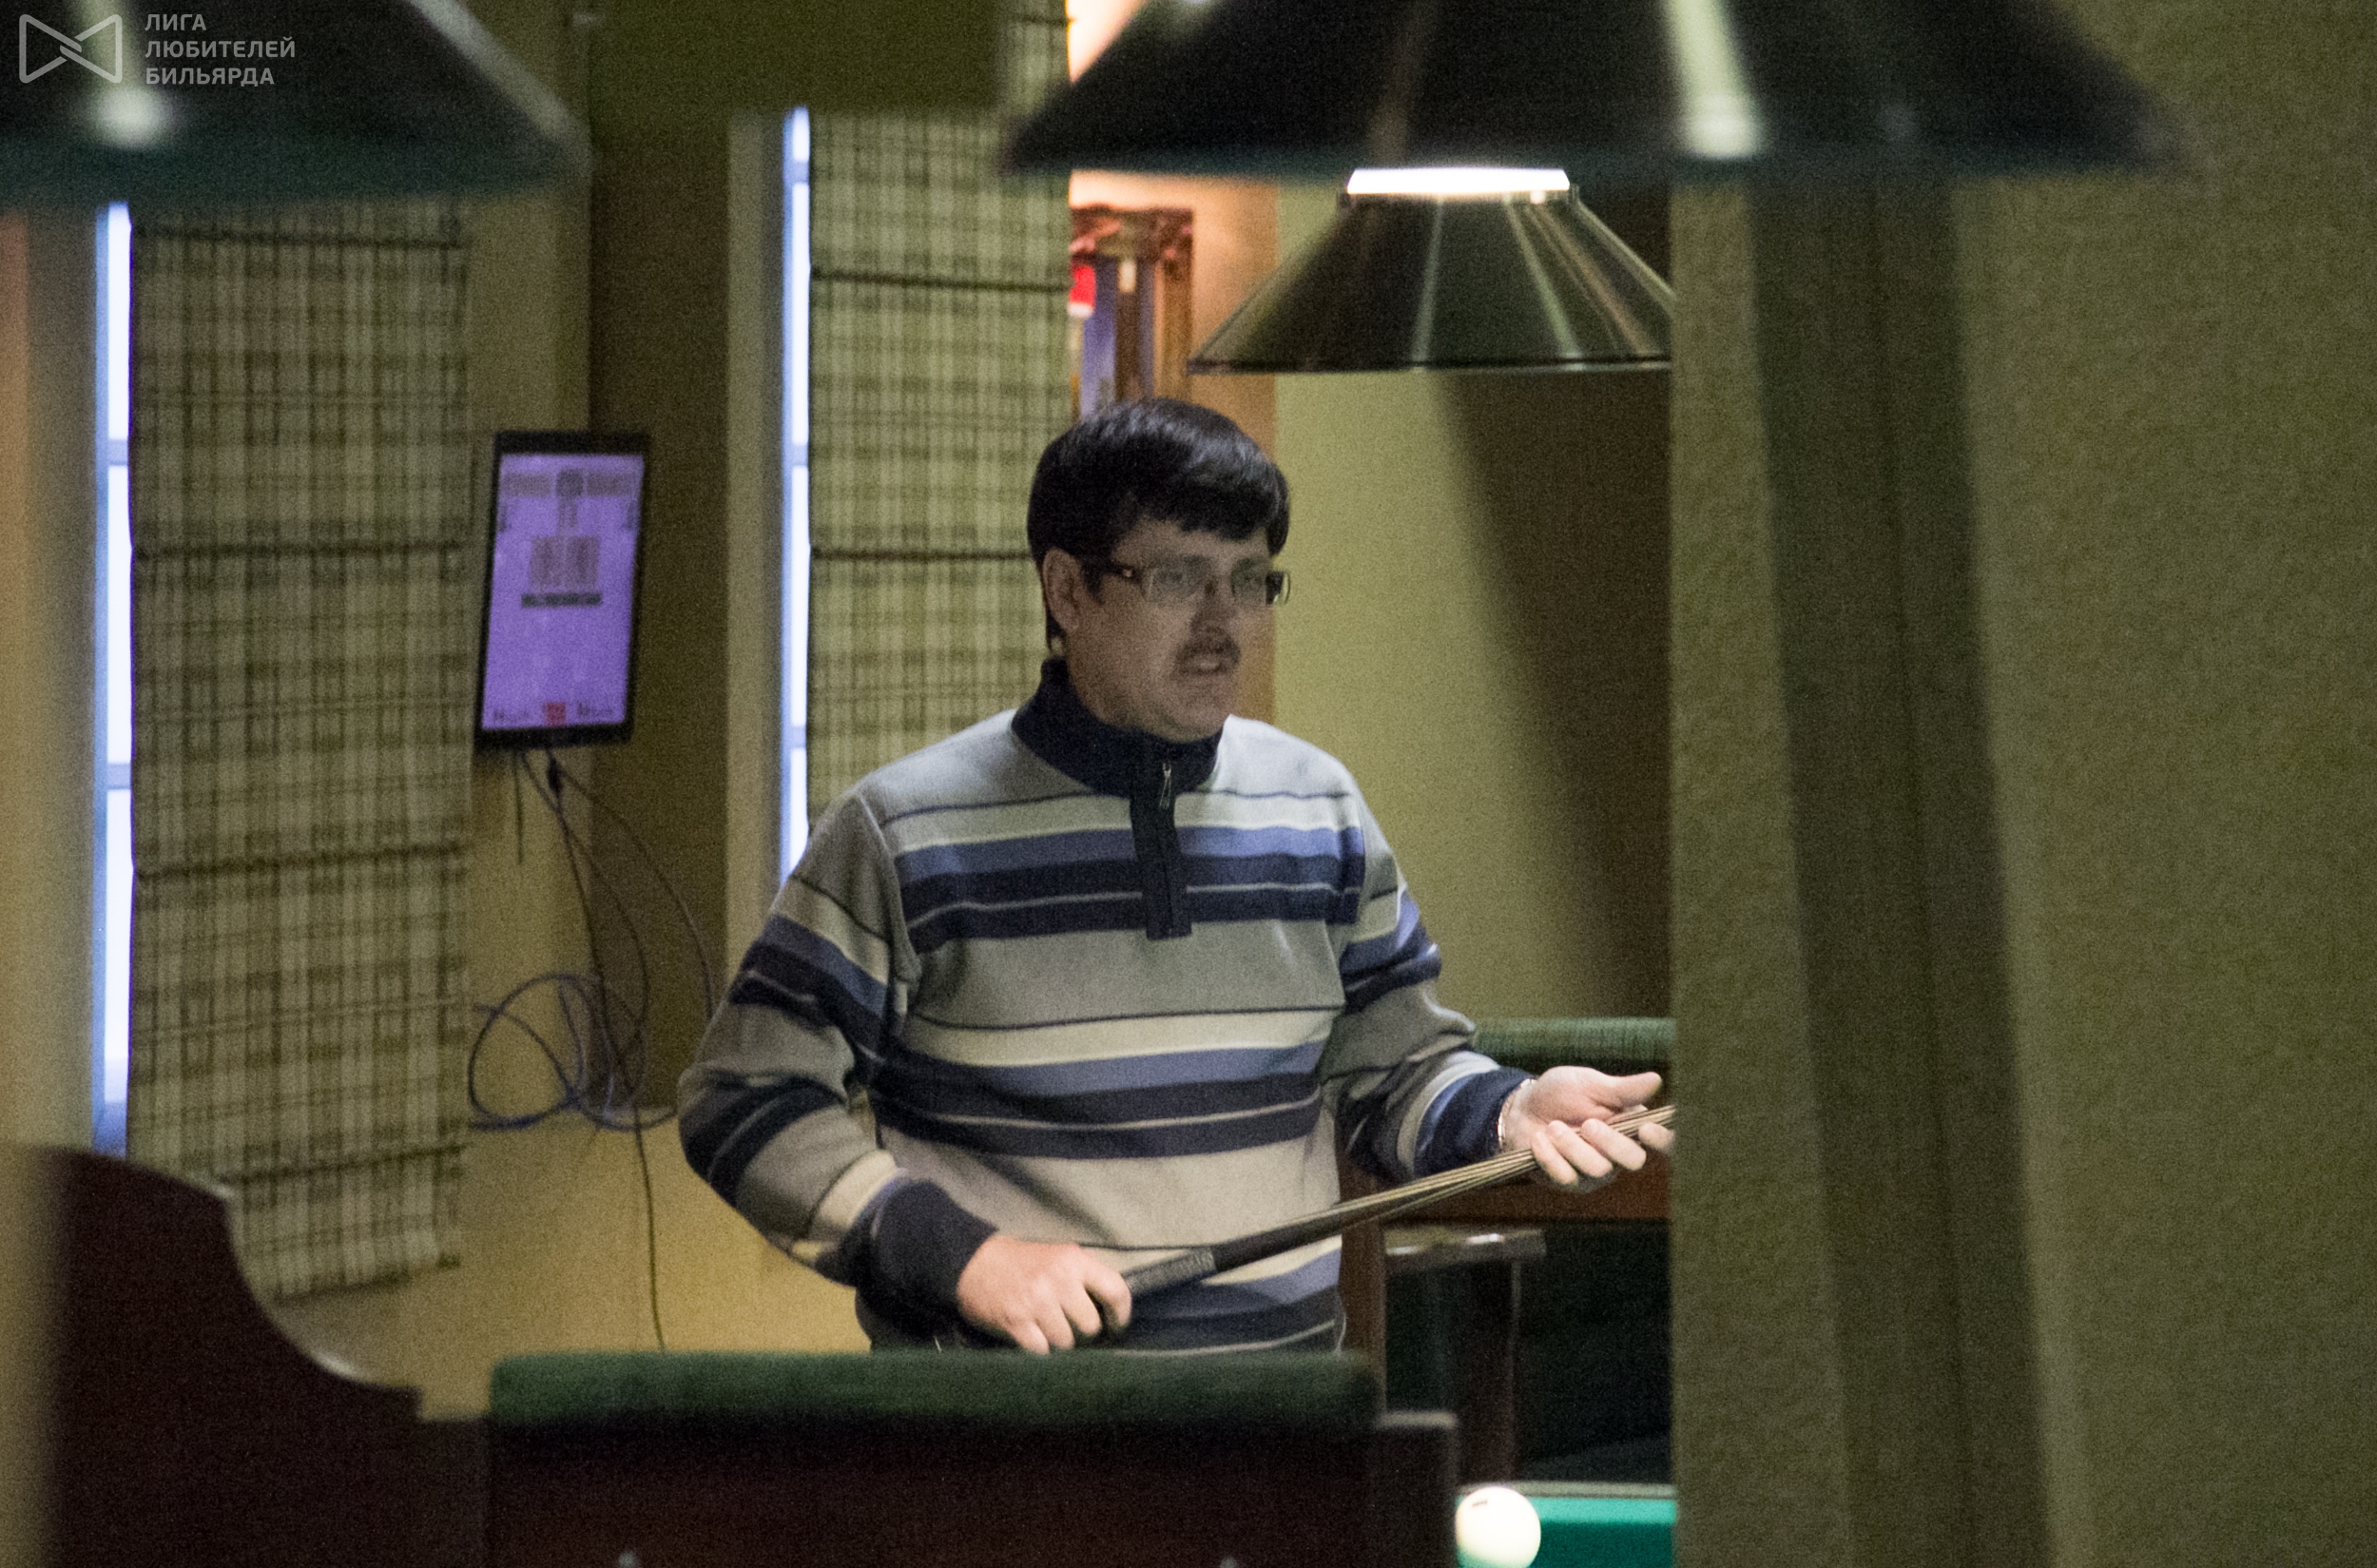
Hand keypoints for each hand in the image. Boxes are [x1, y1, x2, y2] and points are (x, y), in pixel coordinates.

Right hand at [954, 1234, 1131, 1352]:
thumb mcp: (1057, 1257)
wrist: (974, 1263)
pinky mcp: (1016, 1322)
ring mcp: (1036, 1302)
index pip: (1116, 1290)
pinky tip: (1031, 1338)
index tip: (1115, 1326)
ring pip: (1066, 1343)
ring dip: (1058, 1343)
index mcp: (1074, 1260)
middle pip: (1090, 1325)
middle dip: (1082, 1333)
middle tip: (1070, 1328)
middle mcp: (1058, 1279)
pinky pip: (1041, 1352)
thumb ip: (1083, 1279)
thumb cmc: (1021, 1263)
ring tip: (1046, 1330)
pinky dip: (1038, 1350)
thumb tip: (1109, 1314)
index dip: (1121, 1315)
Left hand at [1498, 1067, 1673, 1189]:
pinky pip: (1567, 1178)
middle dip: (1610, 1142)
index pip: (1663, 1140)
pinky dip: (1551, 1156)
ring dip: (1572, 1146)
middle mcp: (1619, 1152)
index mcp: (1631, 1126)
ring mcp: (1596, 1171)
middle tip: (1587, 1123)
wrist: (1520, 1110)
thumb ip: (1621, 1089)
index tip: (1647, 1129)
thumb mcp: (1589, 1084)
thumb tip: (1656, 1079)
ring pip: (1598, 1170)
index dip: (1665, 1140)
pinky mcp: (1571, 1182)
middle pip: (1633, 1160)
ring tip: (1553, 1127)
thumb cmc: (1560, 1094)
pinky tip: (1539, 1140)